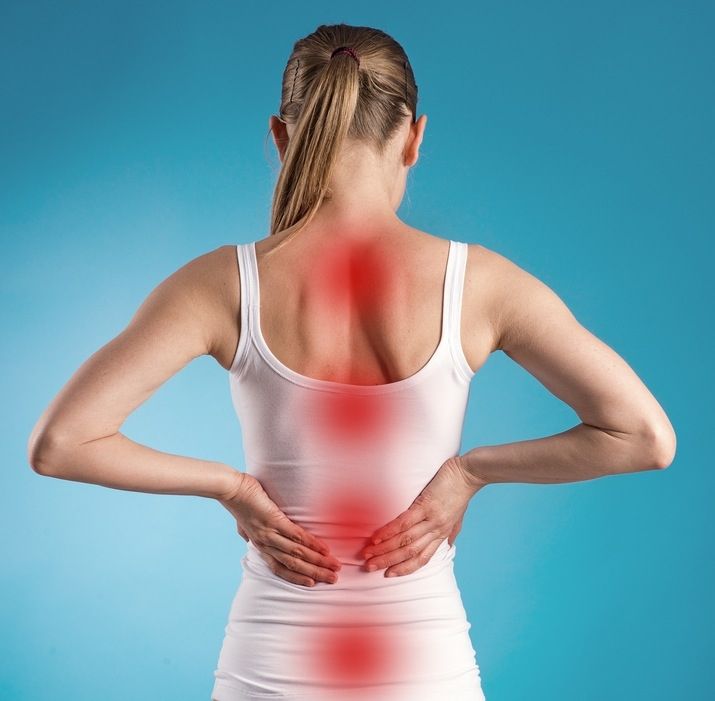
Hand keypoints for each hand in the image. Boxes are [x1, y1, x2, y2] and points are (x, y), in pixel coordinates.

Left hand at [217, 471, 341, 586]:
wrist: (230, 488)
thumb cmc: (239, 502)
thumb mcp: (241, 523)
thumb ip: (246, 532)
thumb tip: (246, 536)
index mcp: (259, 545)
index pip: (279, 568)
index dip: (296, 577)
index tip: (312, 583)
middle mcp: (265, 544)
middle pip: (293, 565)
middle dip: (315, 573)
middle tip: (333, 579)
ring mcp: (269, 534)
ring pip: (297, 553)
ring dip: (318, 562)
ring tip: (334, 566)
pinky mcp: (274, 520)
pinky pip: (296, 535)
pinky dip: (311, 544)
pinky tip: (324, 549)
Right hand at [360, 456, 486, 576]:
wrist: (469, 474)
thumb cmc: (461, 493)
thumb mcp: (459, 517)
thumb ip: (452, 532)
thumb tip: (450, 544)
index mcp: (441, 534)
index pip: (421, 558)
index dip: (404, 568)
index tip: (388, 574)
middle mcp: (435, 530)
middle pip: (409, 552)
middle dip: (387, 561)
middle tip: (369, 567)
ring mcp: (430, 519)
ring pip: (404, 540)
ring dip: (384, 549)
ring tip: (368, 554)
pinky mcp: (425, 505)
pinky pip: (404, 522)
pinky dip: (389, 531)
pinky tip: (377, 537)